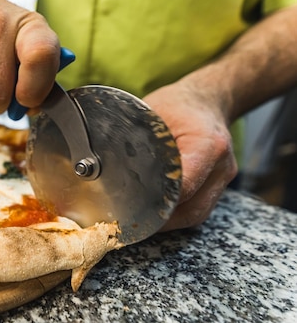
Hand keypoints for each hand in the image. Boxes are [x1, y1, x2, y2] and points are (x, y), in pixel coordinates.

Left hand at [143, 81, 238, 230]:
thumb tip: (100, 158)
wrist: (207, 101)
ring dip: (168, 221)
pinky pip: (197, 209)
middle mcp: (221, 166)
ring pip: (196, 214)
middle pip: (191, 208)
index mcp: (208, 145)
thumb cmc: (179, 104)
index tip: (132, 205)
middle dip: (160, 219)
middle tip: (130, 221)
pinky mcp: (217, 185)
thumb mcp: (153, 111)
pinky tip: (156, 215)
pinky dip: (176, 214)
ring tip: (140, 221)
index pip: (183, 185)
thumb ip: (135, 136)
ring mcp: (222, 178)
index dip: (158, 200)